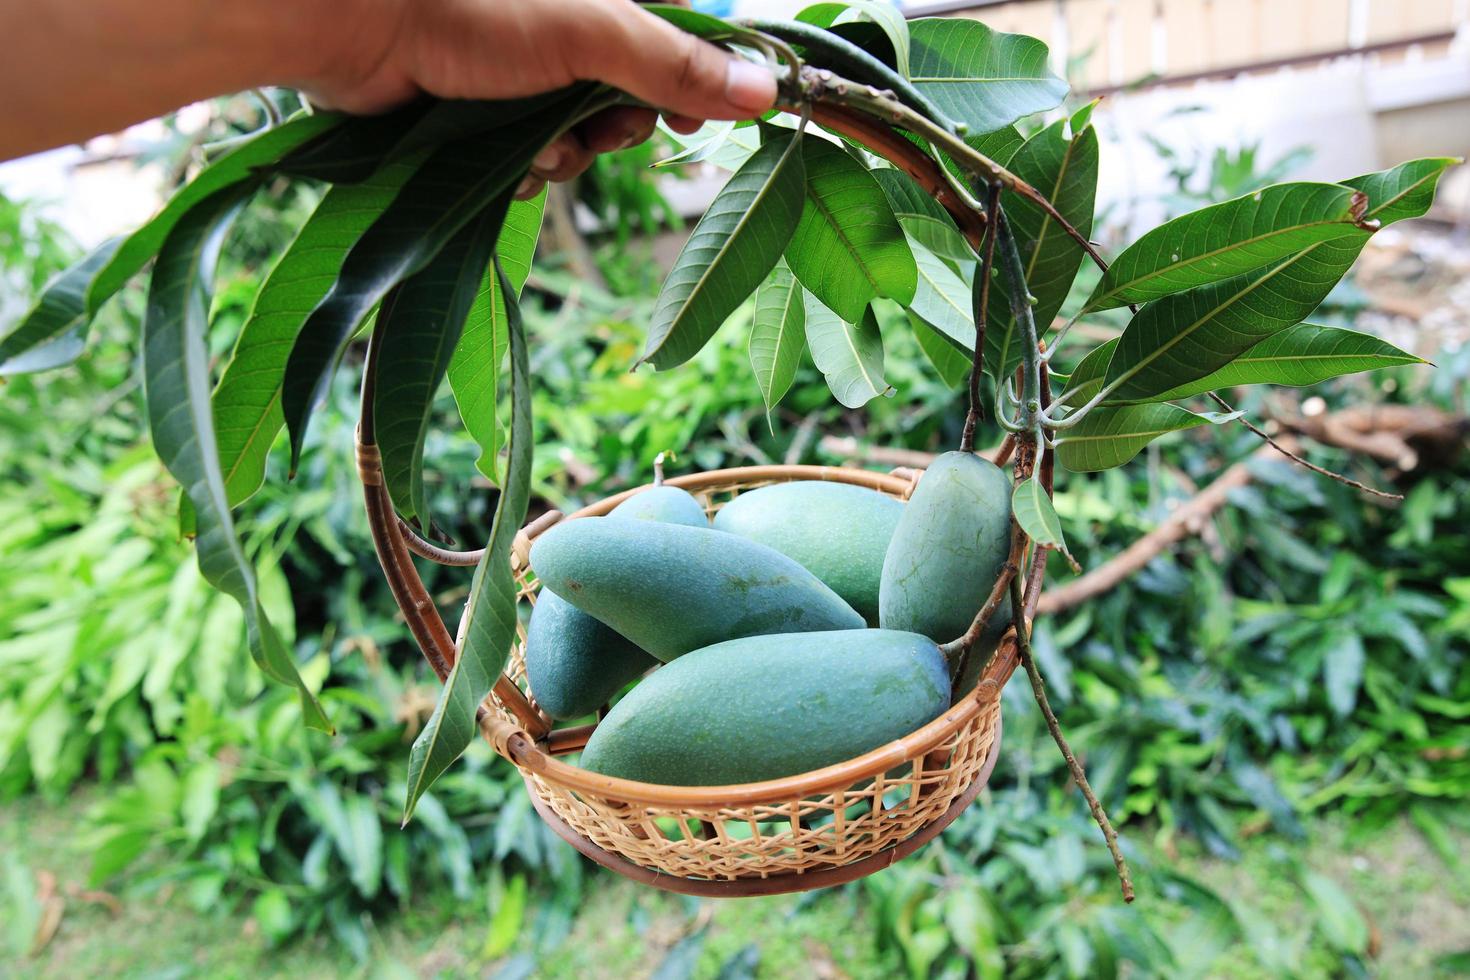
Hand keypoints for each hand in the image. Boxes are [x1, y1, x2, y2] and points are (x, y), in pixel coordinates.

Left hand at [303, 0, 778, 197]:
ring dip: (568, 154)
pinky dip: (528, 167)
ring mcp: (528, 72)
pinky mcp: (490, 112)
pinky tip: (503, 159)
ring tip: (531, 142)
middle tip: (597, 126)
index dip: (695, 84)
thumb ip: (675, 62)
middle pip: (636, 96)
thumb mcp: (591, 33)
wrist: (354, 28)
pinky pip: (537, 157)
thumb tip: (763, 91)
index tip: (695, 119)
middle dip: (618, 126)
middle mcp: (570, 27)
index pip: (681, 38)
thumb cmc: (469, 11)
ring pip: (586, 135)